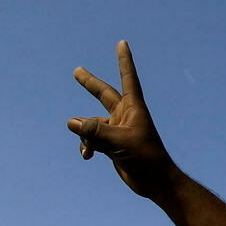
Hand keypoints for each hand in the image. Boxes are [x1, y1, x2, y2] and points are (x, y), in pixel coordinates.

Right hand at [68, 41, 178, 196]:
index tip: (122, 43)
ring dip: (85, 134)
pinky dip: (86, 146)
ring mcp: (117, 130)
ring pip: (91, 124)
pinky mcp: (111, 144)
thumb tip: (71, 122)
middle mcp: (124, 116)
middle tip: (77, 71)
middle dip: (89, 84)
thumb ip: (94, 132)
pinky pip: (91, 139)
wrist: (155, 181)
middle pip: (103, 94)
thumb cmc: (145, 159)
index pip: (127, 78)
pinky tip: (87, 156)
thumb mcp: (118, 143)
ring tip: (90, 148)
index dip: (124, 60)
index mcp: (133, 109)